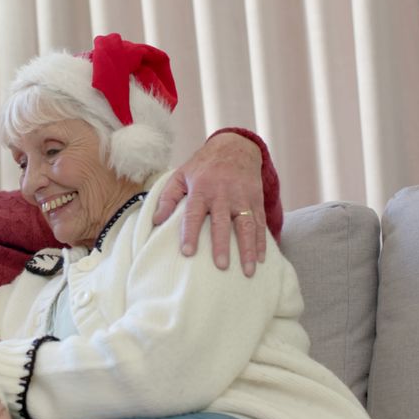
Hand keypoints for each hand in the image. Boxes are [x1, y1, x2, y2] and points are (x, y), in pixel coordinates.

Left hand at [153, 131, 265, 276]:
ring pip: (246, 225)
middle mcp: (223, 194)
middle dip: (222, 245)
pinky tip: (262, 259)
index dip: (190, 233)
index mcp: (201, 189)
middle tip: (221, 266)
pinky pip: (260, 223)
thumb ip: (167, 198)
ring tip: (248, 271)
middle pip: (222, 222)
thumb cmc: (203, 166)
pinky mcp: (256, 200)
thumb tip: (156, 221)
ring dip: (248, 248)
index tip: (188, 253)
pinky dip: (262, 242)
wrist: (235, 147)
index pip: (194, 214)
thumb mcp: (181, 175)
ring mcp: (242, 197)